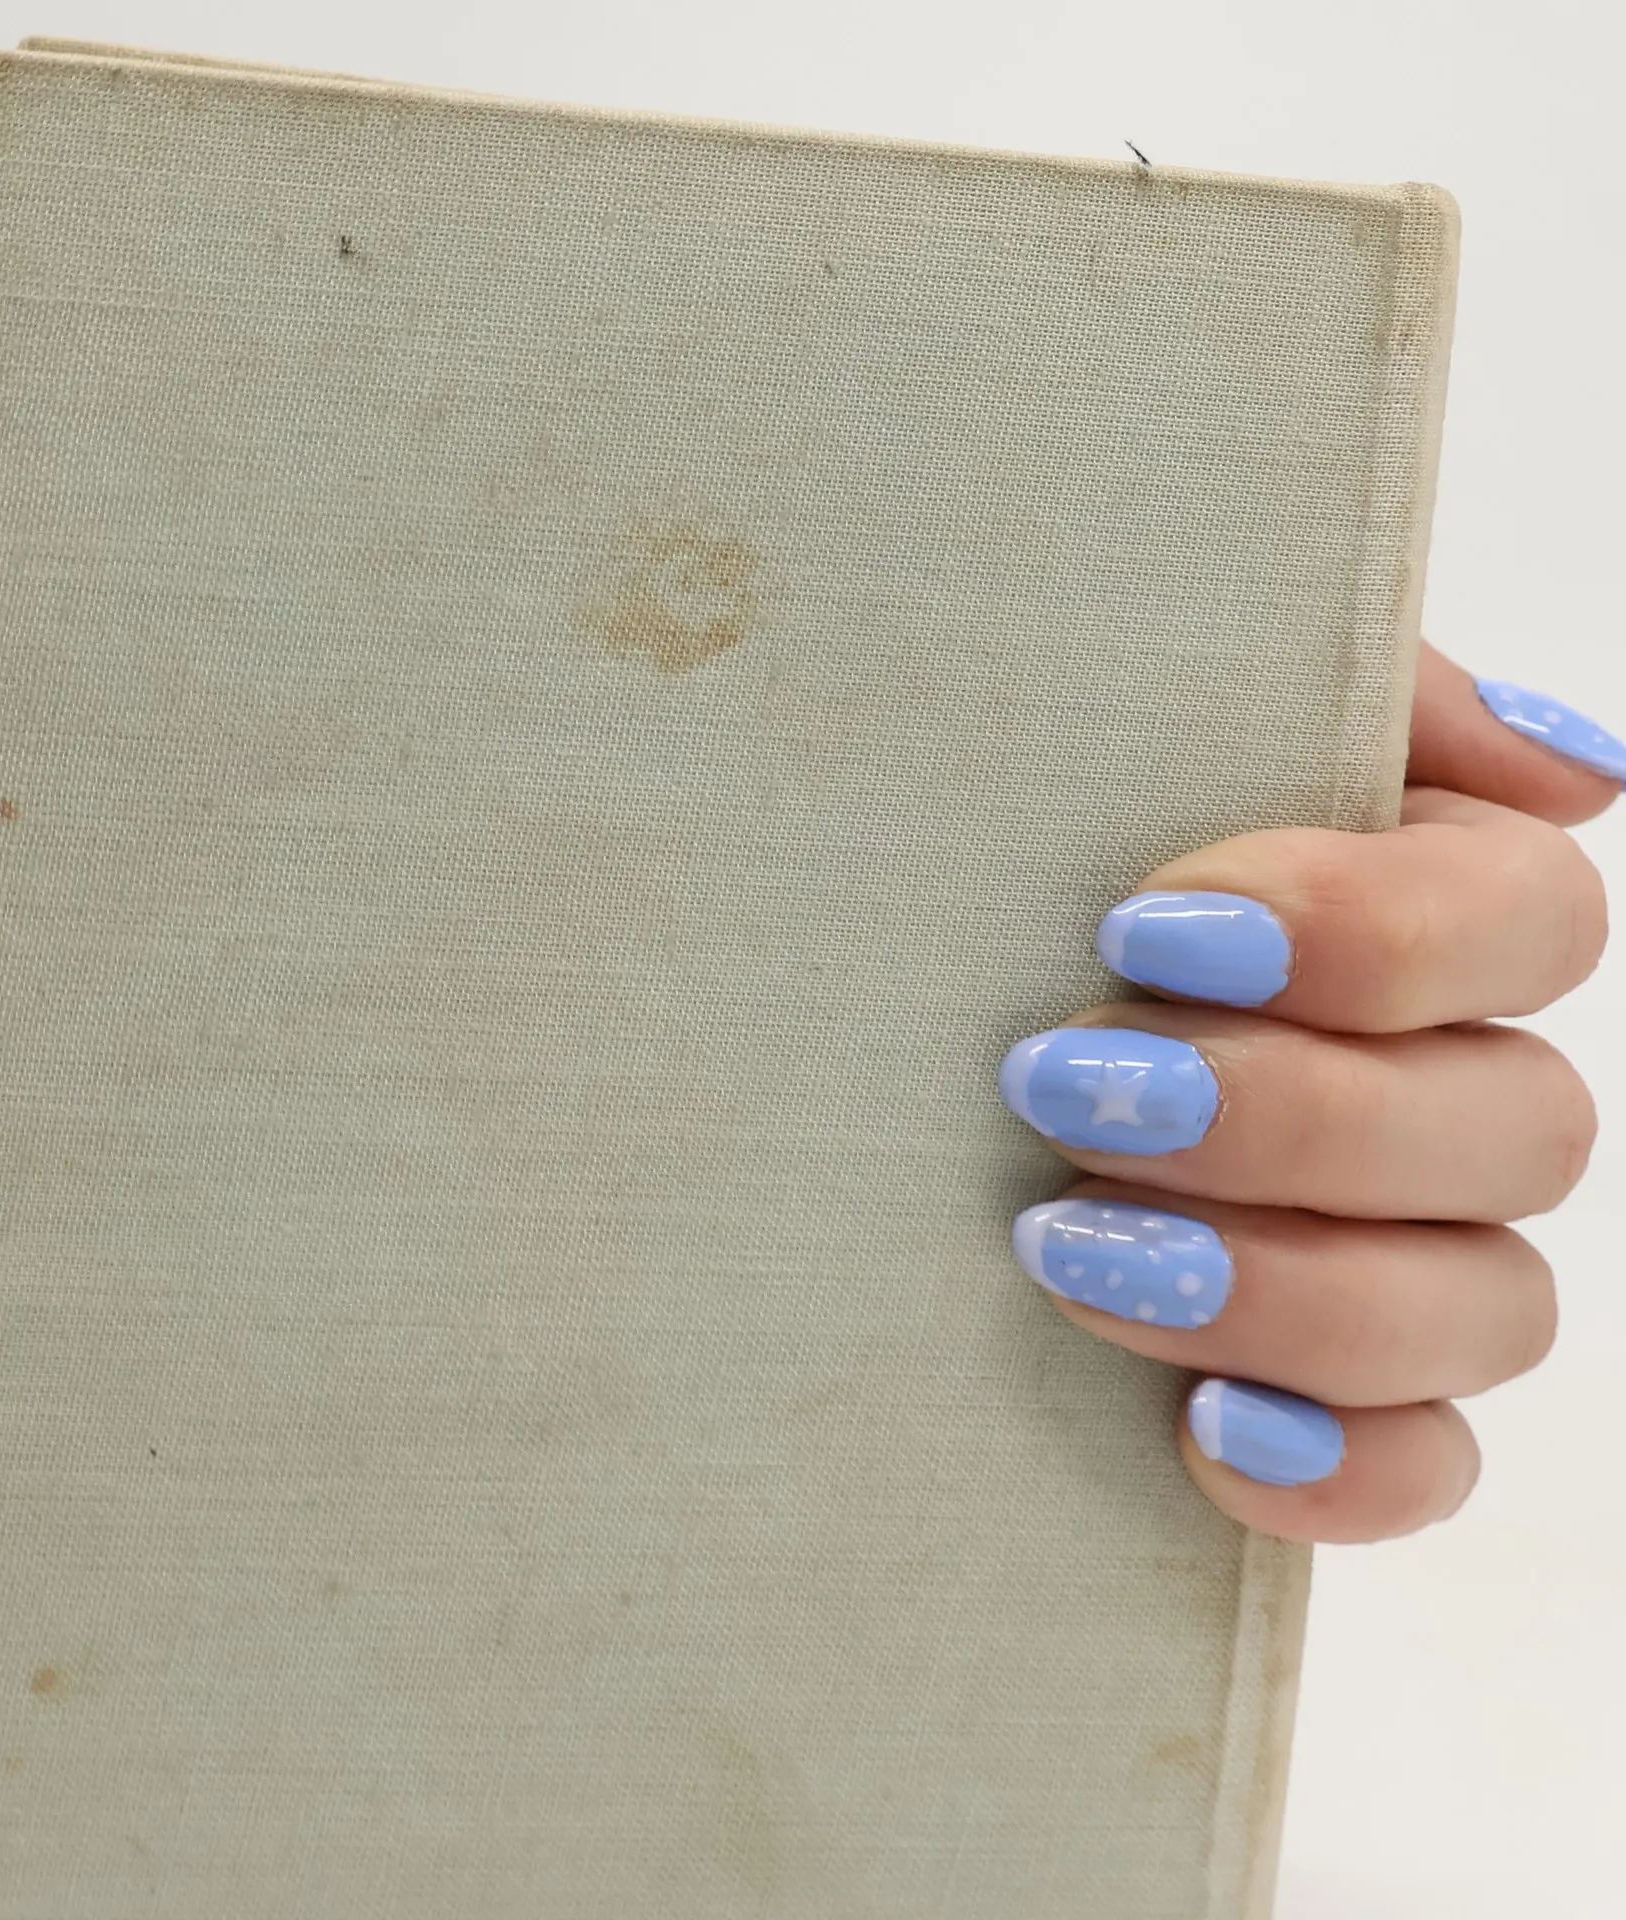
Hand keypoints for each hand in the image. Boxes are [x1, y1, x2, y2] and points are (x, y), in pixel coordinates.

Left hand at [997, 642, 1618, 1542]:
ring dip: (1292, 1287)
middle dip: (1293, 1116)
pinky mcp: (1317, 1396)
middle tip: (1065, 1082)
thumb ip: (1347, 698)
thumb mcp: (1125, 714)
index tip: (1142, 925)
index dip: (1372, 934)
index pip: (1533, 924)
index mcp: (1420, 915)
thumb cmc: (994, 850)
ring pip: (1488, 1308)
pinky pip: (1419, 1468)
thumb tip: (1576, 769)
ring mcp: (1394, 1256)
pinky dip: (1341, 1464)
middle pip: (1525, 1129)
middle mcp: (1440, 1089)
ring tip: (1071, 1247)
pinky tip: (1205, 1427)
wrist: (833, 1014)